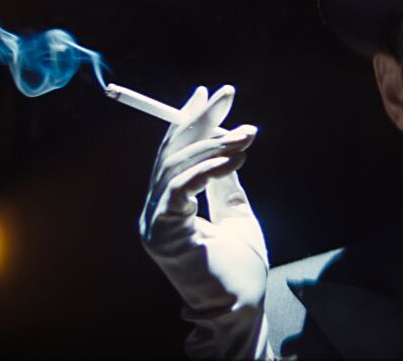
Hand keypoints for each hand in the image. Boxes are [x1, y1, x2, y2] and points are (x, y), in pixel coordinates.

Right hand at [140, 85, 267, 313]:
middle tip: (227, 94)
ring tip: (246, 134)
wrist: (237, 309)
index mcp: (170, 206)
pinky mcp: (163, 233)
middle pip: (171, 152)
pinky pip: (181, 187)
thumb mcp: (237, 214)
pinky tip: (235, 157)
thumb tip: (228, 147)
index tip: (211, 94)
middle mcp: (156, 210)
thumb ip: (226, 183)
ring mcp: (155, 222)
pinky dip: (208, 167)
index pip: (175, 154)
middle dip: (199, 118)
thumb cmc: (239, 270)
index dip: (190, 121)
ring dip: (214, 143)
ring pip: (176, 165)